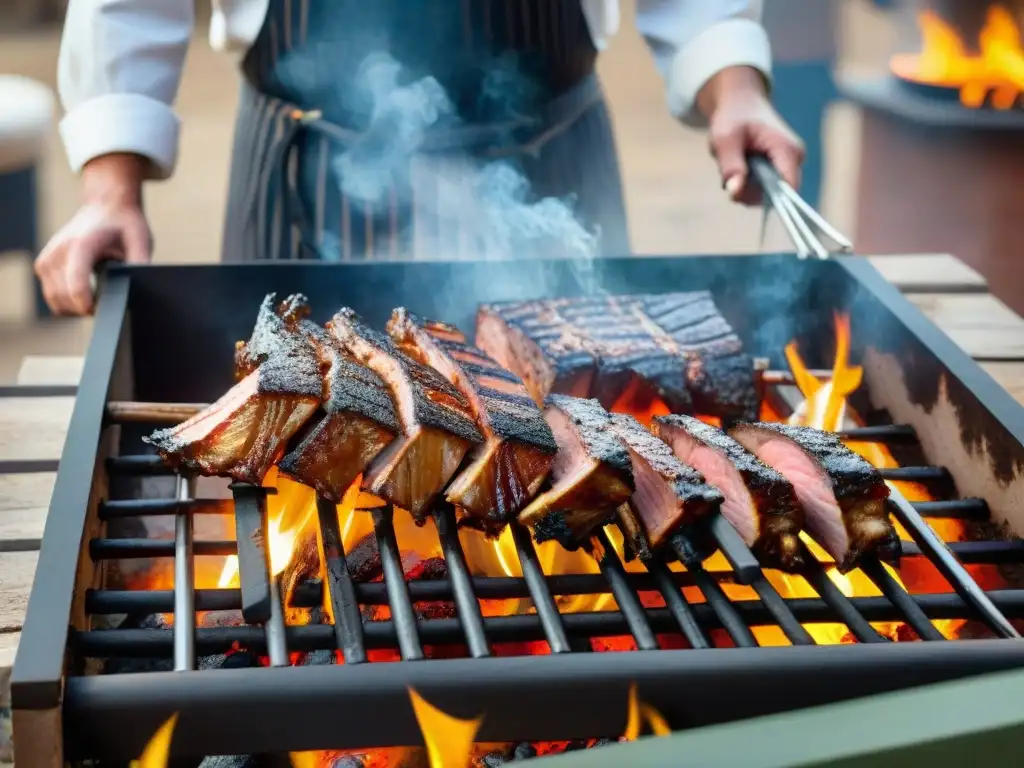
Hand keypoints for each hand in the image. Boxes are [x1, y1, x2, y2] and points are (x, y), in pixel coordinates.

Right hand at [35, 153, 151, 315]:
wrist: (106, 206)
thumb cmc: (125, 224)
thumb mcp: (141, 240)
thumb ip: (139, 263)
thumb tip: (142, 285)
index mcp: (82, 244)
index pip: (77, 284)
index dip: (88, 305)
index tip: (103, 311)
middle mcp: (59, 250)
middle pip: (63, 296)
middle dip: (85, 309)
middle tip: (107, 306)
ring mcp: (47, 258)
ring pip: (55, 300)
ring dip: (75, 308)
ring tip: (98, 301)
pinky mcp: (43, 264)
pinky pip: (51, 295)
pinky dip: (66, 302)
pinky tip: (85, 296)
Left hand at [699, 67, 804, 205]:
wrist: (740, 104)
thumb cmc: (733, 116)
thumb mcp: (725, 139)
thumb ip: (731, 165)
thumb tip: (734, 192)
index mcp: (787, 150)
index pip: (789, 189)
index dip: (766, 199)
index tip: (739, 194)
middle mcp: (794, 160)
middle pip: (775, 196)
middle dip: (747, 192)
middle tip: (728, 174)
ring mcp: (788, 166)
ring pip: (766, 195)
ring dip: (744, 188)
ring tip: (733, 165)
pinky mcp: (780, 171)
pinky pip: (763, 190)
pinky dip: (746, 185)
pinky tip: (739, 168)